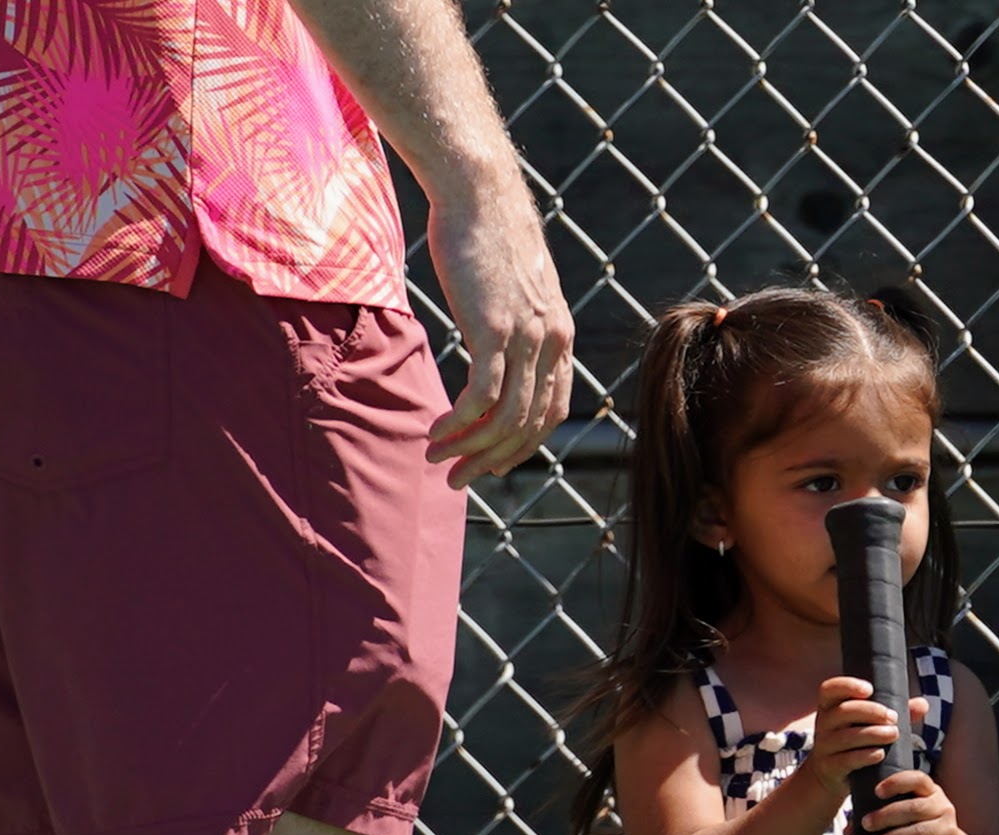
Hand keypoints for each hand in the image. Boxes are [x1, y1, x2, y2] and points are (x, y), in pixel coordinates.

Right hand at [421, 192, 572, 484]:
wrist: (480, 193)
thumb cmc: (486, 235)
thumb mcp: (511, 288)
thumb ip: (512, 322)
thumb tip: (493, 342)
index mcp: (560, 336)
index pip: (552, 410)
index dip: (523, 444)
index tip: (492, 461)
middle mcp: (553, 342)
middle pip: (531, 423)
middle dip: (494, 459)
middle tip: (458, 478)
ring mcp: (527, 337)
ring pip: (507, 418)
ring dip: (472, 448)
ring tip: (438, 459)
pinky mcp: (496, 329)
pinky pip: (483, 396)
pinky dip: (461, 423)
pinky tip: (437, 431)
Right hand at [804, 673, 903, 784]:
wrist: (832, 775)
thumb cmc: (857, 742)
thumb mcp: (871, 724)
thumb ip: (896, 712)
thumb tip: (923, 704)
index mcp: (831, 707)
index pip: (830, 689)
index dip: (848, 686)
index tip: (870, 689)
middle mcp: (823, 724)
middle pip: (843, 712)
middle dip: (870, 712)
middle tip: (894, 718)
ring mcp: (824, 747)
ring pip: (846, 737)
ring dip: (872, 734)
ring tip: (894, 734)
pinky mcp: (829, 768)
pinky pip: (845, 760)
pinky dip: (864, 756)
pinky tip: (880, 754)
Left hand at [856, 770, 963, 834]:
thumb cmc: (918, 830)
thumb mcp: (905, 817)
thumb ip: (880, 816)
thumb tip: (850, 829)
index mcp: (931, 792)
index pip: (918, 779)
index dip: (897, 782)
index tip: (877, 792)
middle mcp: (943, 807)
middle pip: (914, 808)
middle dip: (886, 816)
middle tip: (867, 824)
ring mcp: (947, 829)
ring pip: (917, 832)